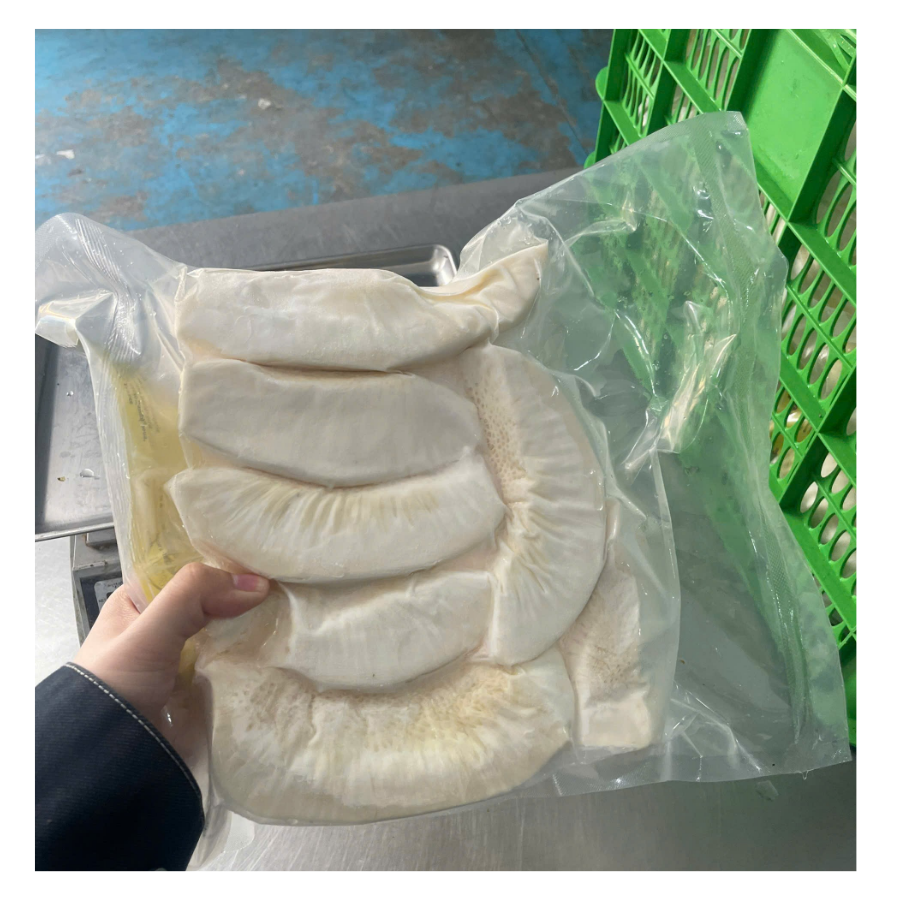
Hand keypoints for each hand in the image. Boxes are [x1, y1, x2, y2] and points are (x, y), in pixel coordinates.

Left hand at [74, 562, 268, 727]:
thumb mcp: (149, 629)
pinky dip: (252, 660)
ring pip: (226, 632)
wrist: (109, 760)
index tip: (258, 560)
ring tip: (287, 618)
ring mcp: (183, 658)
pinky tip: (277, 650)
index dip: (218, 563)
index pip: (185, 570)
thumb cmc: (115, 686)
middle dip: (243, 597)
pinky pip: (232, 665)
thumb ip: (193, 595)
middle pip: (211, 600)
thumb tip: (256, 585)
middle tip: (282, 588)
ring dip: (252, 630)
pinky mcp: (201, 688)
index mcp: (138, 602)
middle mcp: (161, 626)